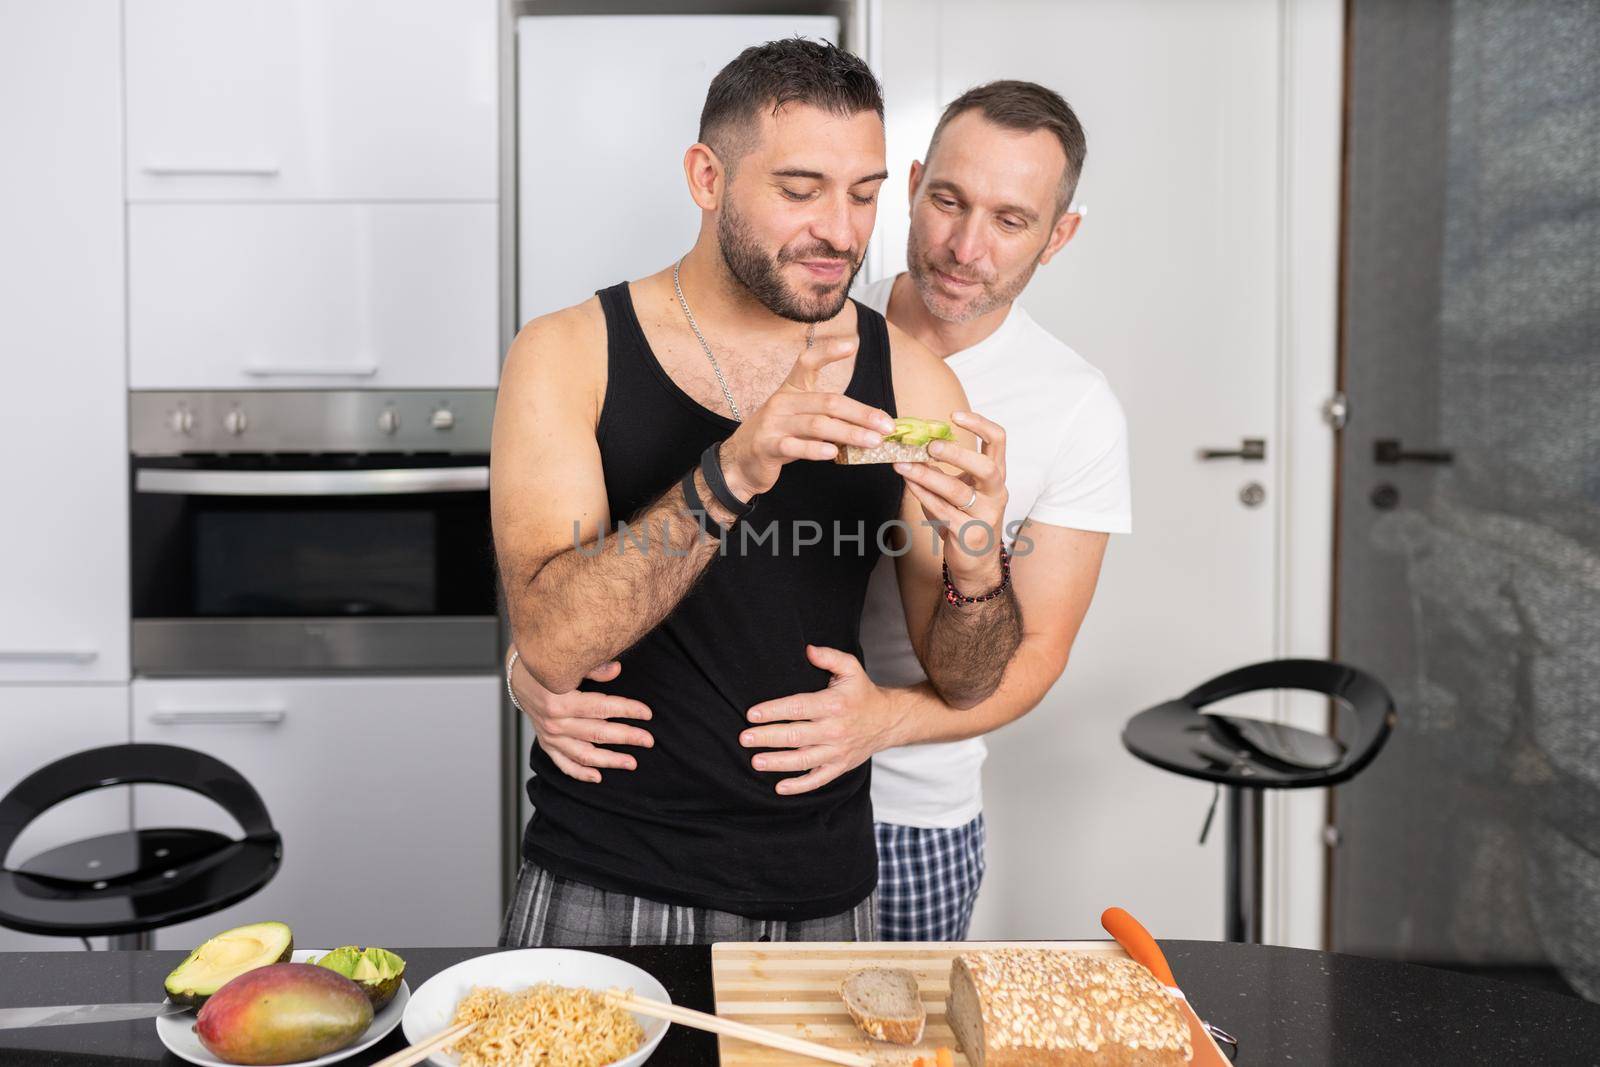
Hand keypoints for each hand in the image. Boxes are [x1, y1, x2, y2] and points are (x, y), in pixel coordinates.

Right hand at [509, 649, 653, 783]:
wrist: (517, 676)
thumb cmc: (546, 666)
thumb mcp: (567, 663)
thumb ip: (592, 669)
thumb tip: (616, 670)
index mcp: (561, 700)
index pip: (601, 707)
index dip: (626, 710)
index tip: (647, 713)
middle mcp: (555, 722)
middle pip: (597, 732)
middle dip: (626, 736)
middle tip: (649, 740)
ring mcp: (550, 736)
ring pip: (584, 754)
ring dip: (609, 760)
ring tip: (631, 763)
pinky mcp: (546, 744)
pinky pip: (564, 764)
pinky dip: (580, 773)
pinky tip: (598, 778)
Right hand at [718, 337, 897, 499]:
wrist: (740, 461)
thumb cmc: (779, 436)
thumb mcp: (799, 417)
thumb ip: (827, 415)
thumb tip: (870, 421)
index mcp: (791, 389)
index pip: (808, 361)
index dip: (828, 351)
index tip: (853, 344)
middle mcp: (782, 402)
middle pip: (828, 402)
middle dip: (862, 414)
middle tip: (887, 425)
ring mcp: (773, 424)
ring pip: (817, 425)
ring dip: (849, 433)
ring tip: (873, 442)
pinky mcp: (767, 446)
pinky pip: (795, 446)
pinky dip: (815, 449)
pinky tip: (833, 453)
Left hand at [739, 644, 909, 795]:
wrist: (888, 721)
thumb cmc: (862, 693)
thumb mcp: (851, 668)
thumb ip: (830, 657)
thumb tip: (808, 650)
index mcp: (834, 705)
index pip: (798, 708)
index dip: (773, 711)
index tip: (752, 714)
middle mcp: (834, 730)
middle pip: (796, 736)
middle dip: (768, 737)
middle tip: (744, 738)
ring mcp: (837, 751)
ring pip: (803, 760)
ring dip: (778, 762)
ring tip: (755, 762)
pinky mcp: (839, 766)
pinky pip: (818, 780)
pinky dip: (799, 786)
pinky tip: (779, 787)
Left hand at [894, 410, 1009, 594]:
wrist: (976, 562)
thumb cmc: (965, 518)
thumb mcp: (961, 488)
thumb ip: (945, 468)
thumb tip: (913, 443)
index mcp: (996, 476)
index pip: (998, 441)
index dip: (980, 424)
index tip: (955, 415)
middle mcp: (996, 493)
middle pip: (986, 467)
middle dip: (957, 454)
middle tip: (931, 446)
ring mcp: (985, 515)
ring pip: (957, 492)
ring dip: (928, 476)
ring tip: (904, 465)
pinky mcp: (969, 534)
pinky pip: (943, 511)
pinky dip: (923, 496)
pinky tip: (909, 485)